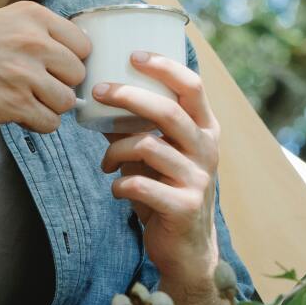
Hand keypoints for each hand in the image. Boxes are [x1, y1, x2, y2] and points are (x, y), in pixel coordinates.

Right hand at [0, 1, 90, 133]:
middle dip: (60, 85)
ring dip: (48, 107)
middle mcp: (33, 42)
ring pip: (66, 101)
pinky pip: (50, 123)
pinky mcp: (14, 104)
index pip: (82, 44)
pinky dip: (37, 124)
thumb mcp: (2, 22)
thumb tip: (72, 63)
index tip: (52, 68)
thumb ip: (37, 35)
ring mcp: (25, 74)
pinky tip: (16, 114)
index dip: (69, 61)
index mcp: (33, 16)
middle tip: (34, 87)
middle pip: (78, 74)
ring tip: (23, 101)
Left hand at [95, 52, 221, 280]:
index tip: (134, 54)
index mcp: (205, 130)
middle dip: (128, 96)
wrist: (187, 250)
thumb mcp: (159, 156)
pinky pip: (140, 185)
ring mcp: (197, 179)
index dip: (164, 66)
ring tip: (106, 162)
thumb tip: (99, 97)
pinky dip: (120, 185)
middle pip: (167, 110)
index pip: (192, 86)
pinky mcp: (183, 206)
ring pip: (147, 146)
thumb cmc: (168, 192)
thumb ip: (137, 128)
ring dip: (116, 150)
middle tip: (99, 91)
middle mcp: (207, 150)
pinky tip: (117, 190)